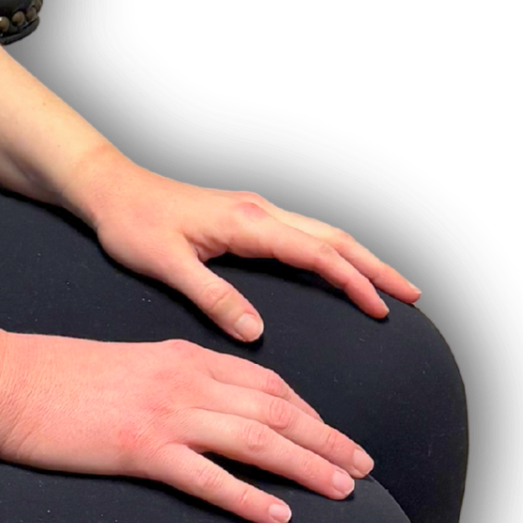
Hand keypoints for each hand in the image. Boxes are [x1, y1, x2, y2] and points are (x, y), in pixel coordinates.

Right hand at [0, 330, 377, 522]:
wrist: (4, 382)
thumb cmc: (55, 379)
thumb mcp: (126, 366)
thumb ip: (170, 381)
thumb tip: (202, 409)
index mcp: (181, 357)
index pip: (264, 382)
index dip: (307, 411)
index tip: (332, 435)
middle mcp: (183, 380)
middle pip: (275, 409)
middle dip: (326, 438)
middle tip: (365, 466)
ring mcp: (163, 413)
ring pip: (256, 440)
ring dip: (307, 465)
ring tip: (345, 490)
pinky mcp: (139, 448)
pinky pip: (208, 477)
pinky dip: (249, 497)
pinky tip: (279, 516)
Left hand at [65, 147, 424, 341]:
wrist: (110, 190)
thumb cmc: (132, 224)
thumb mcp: (166, 264)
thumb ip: (213, 297)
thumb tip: (257, 332)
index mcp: (246, 222)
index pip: (315, 252)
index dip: (353, 281)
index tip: (382, 309)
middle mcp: (258, 211)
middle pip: (333, 238)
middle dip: (376, 267)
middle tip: (413, 298)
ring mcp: (254, 211)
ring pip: (322, 233)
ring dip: (360, 258)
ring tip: (391, 287)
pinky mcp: (245, 218)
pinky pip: (303, 235)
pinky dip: (333, 253)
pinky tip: (339, 272)